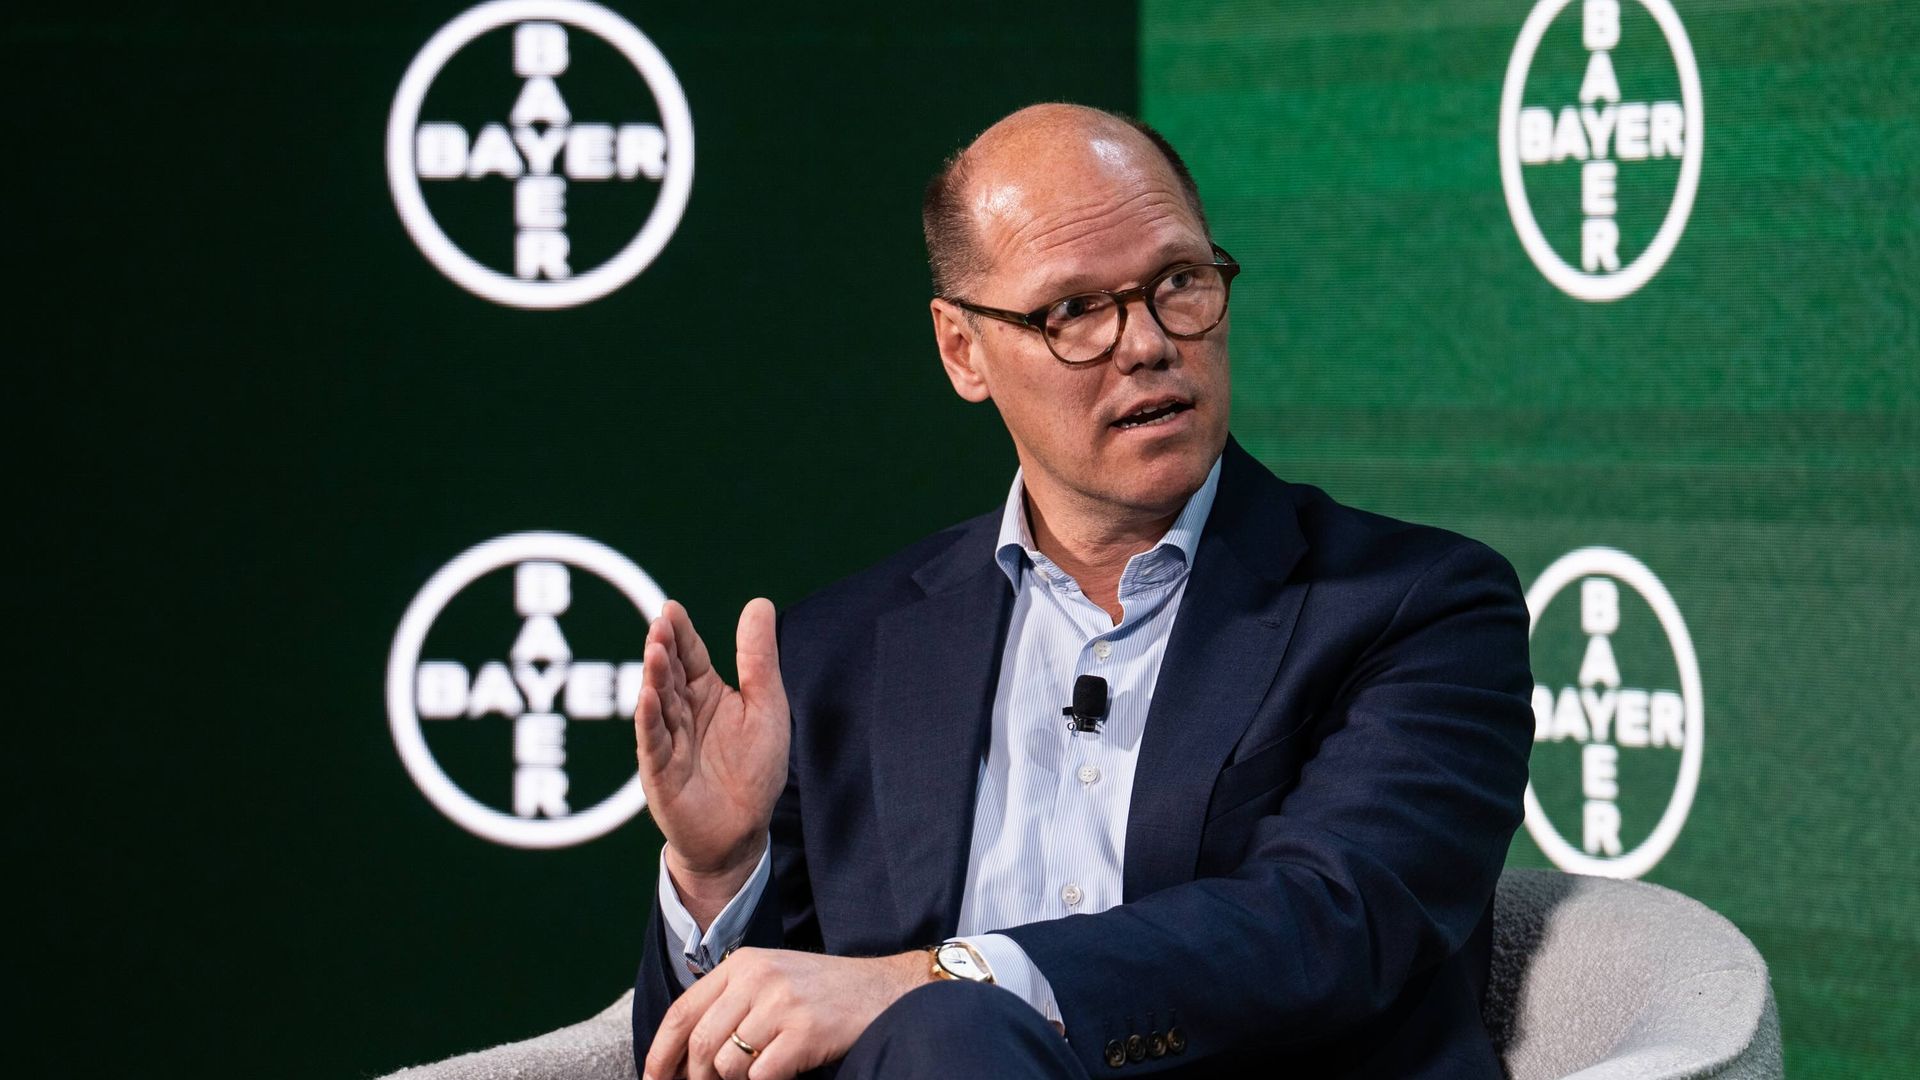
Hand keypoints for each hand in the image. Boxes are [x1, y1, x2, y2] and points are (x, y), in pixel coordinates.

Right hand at [634, 599, 789, 922]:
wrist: (742, 831)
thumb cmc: (753, 769)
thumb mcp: (766, 706)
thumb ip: (758, 659)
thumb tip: (758, 602)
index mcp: (705, 694)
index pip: (689, 656)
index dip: (681, 634)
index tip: (671, 608)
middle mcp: (682, 714)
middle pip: (669, 675)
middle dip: (663, 649)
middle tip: (659, 623)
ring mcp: (667, 742)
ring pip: (658, 704)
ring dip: (654, 678)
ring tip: (654, 650)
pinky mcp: (661, 774)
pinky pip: (653, 744)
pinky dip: (650, 721)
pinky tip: (647, 699)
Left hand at [644, 948, 927, 1079]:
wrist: (884, 991)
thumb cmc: (824, 992)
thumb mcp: (772, 980)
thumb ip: (729, 1003)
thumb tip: (684, 1056)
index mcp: (742, 964)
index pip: (682, 1011)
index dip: (659, 1053)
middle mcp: (757, 978)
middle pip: (700, 1044)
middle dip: (696, 1079)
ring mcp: (781, 1004)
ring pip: (727, 1066)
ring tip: (761, 1073)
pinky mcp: (803, 1032)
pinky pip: (760, 1077)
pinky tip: (785, 1074)